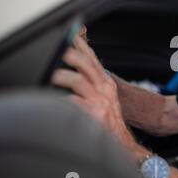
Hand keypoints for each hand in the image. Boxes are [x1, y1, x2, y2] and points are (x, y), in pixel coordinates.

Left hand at [51, 34, 147, 160]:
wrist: (123, 142)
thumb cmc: (111, 122)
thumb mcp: (107, 98)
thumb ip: (94, 84)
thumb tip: (79, 72)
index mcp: (107, 84)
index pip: (93, 59)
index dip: (82, 46)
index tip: (72, 35)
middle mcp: (104, 90)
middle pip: (88, 64)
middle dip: (73, 54)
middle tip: (61, 50)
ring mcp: (99, 101)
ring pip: (79, 80)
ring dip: (64, 76)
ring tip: (54, 75)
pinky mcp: (93, 114)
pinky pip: (73, 102)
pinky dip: (63, 100)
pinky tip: (57, 100)